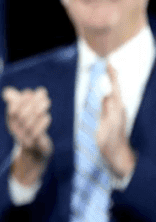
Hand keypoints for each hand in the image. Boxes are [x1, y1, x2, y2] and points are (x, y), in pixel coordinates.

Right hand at [2, 86, 53, 185]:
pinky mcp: (35, 146)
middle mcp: (15, 131)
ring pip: (29, 123)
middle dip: (33, 102)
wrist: (35, 152)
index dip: (21, 99)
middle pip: (21, 115)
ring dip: (39, 109)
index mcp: (11, 122)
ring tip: (47, 102)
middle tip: (43, 94)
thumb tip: (7, 91)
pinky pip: (37, 134)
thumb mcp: (22, 114)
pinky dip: (43, 123)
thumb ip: (16, 101)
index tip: (30, 92)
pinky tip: (47, 116)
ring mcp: (24, 139)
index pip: (12, 109)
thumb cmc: (30, 129)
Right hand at [97, 64, 136, 178]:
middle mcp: (118, 110)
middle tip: (108, 65)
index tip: (109, 64)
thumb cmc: (110, 145)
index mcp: (116, 110)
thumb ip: (107, 112)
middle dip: (112, 77)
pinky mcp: (112, 119)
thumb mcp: (107, 128)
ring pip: (112, 96)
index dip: (112, 76)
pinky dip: (106, 96)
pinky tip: (102, 95)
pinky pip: (108, 103)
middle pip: (114, 89)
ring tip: (105, 74)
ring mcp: (115, 114)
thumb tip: (108, 96)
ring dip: (109, 86)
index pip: (115, 89)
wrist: (116, 157)